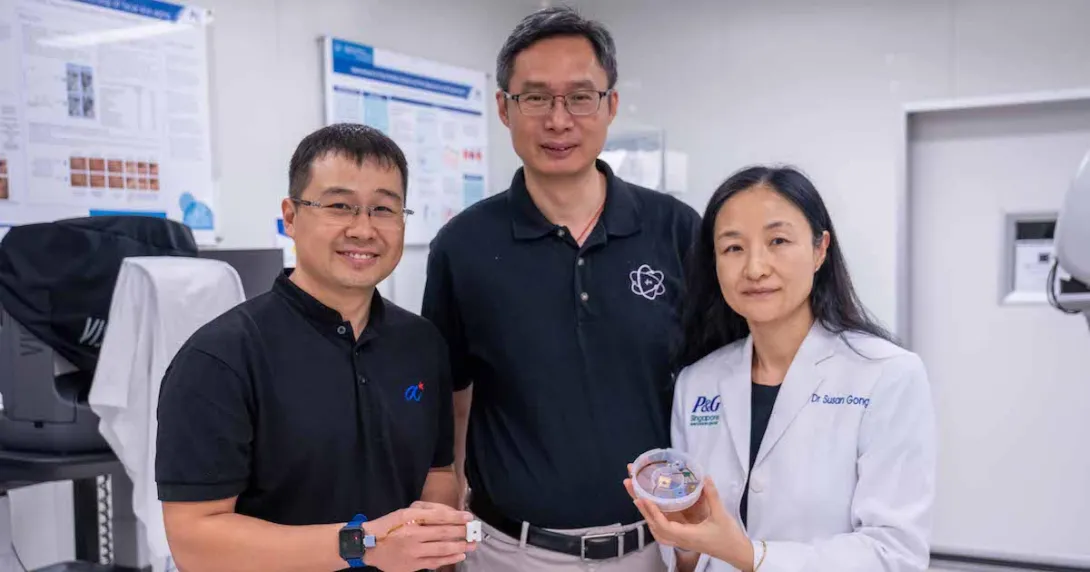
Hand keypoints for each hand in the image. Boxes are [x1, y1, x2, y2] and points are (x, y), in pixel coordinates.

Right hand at [361, 502, 477, 571]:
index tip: (469, 517)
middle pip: (443, 532)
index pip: (438, 516)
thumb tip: (448, 513)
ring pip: (442, 549)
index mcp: (409, 517)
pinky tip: (459, 555)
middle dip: (462, 532)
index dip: (456, 517)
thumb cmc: (388, 526)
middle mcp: (412, 534)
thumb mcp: (404, 512)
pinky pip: (434, 562)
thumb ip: (425, 510)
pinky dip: (449, 559)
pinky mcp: (412, 565)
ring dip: (460, 546)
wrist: (368, 546)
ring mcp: (413, 551)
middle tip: (474, 532)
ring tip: (472, 545)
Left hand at [623, 473, 753, 571]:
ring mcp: (680, 540)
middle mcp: (680, 539)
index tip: (643, 498)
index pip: (663, 526)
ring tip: (636, 495)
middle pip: (654, 525)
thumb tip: (705, 477)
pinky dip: (654, 520)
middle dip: (641, 505)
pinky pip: (662, 531)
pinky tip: (651, 510)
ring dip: (645, 513)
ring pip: (656, 529)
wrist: (736, 553)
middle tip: (629, 484)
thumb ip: (712, 495)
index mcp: (687, 536)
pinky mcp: (683, 538)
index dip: (652, 512)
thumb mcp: (721, 515)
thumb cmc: (728, 536)